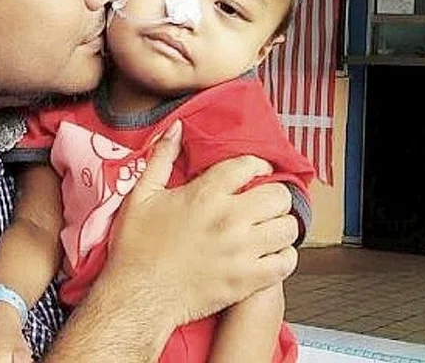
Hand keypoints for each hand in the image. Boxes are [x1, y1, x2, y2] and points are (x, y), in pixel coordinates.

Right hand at [100, 120, 298, 328]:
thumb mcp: (141, 194)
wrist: (138, 295)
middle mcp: (229, 218)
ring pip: (288, 227)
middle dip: (273, 195)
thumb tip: (175, 129)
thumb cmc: (136, 248)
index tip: (255, 173)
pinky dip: (284, 257)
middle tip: (264, 202)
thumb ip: (161, 158)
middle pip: (278, 195)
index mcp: (205, 194)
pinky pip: (286, 263)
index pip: (249, 165)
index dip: (257, 165)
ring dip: (281, 225)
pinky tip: (271, 254)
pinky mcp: (247, 279)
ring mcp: (241, 250)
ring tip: (269, 228)